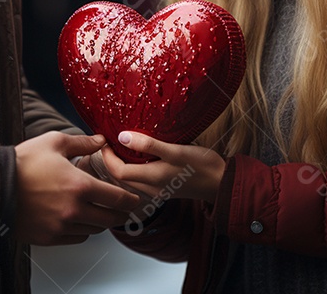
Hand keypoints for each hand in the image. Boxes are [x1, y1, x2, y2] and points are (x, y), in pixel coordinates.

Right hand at [14, 131, 140, 245]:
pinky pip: (77, 237)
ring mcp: (62, 226)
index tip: (134, 198)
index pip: (118, 199)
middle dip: (120, 214)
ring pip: (94, 230)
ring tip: (98, 210)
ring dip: (100, 221)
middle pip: (110, 220)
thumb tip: (101, 140)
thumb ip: (82, 142)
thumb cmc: (24, 162)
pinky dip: (82, 229)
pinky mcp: (50, 237)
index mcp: (80, 185)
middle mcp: (74, 210)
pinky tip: (78, 218)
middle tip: (122, 209)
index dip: (130, 200)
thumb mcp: (54, 142)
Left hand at [101, 131, 226, 203]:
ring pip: (129, 182)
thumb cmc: (201, 165)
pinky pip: (139, 181)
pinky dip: (131, 170)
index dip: (107, 157)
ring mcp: (158, 189)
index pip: (117, 172)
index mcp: (152, 179)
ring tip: (116, 149)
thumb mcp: (176, 150)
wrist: (222, 182)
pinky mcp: (164, 187)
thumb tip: (122, 137)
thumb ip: (149, 145)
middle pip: (120, 179)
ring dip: (119, 167)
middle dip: (109, 163)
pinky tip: (135, 158)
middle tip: (105, 144)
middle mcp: (152, 188)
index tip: (104, 141)